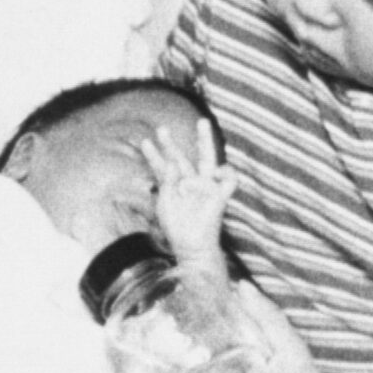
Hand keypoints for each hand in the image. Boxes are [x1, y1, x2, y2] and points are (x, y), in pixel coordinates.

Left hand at [139, 116, 235, 259]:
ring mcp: (205, 187)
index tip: (144, 141)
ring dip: (202, 152)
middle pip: (183, 156)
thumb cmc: (177, 226)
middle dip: (172, 142)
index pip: (164, 165)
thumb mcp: (165, 201)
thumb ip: (166, 180)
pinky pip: (229, 178)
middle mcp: (190, 182)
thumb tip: (172, 163)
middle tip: (161, 127)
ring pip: (208, 160)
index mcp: (176, 185)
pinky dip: (224, 173)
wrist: (190, 245)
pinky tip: (214, 176)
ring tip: (185, 184)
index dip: (154, 154)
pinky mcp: (220, 195)